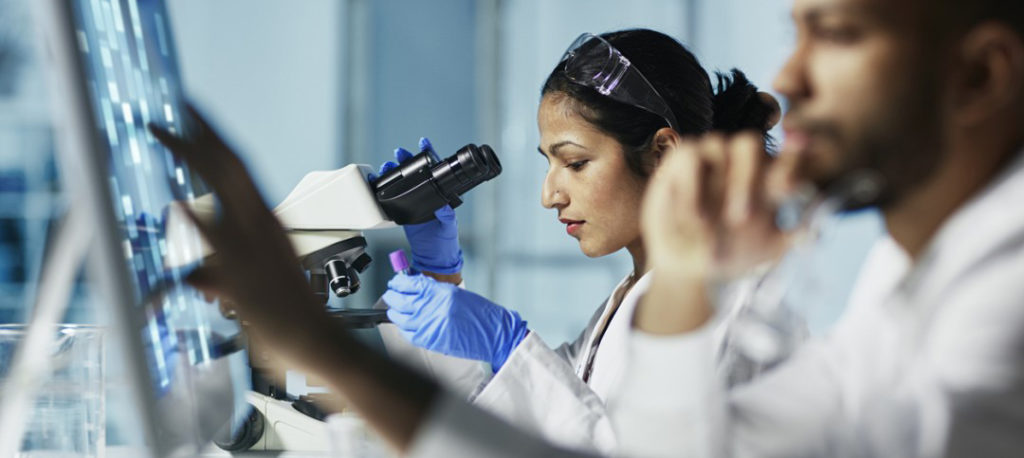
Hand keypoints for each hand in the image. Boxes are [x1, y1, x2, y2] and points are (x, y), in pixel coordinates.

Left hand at [150, 106, 443, 451]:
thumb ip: (218, 275)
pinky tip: (178, 204)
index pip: (238, 169)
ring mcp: (253, 245)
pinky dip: (197, 221)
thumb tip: (193, 276)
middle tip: (176, 108)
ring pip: (222, 188)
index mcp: (267, 222)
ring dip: (190, 156)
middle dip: (201, 135)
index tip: (193, 115)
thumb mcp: (250, 286)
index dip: (215, 140)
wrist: (316, 342)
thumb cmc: (291, 316)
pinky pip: (217, 242)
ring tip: (163, 131)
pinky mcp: (244, 273)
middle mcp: (261, 225)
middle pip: (229, 167)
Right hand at [373, 137, 462, 274]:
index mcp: (441, 195)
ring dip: (395, 172)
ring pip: (404, 182)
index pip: (436, 171)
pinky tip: (381, 181)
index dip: (430, 155)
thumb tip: (444, 207)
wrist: (433, 257)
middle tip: (399, 152)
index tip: (424, 144)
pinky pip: (394, 197)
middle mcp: (427, 195)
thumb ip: (447, 217)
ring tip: (388, 165)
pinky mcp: (403, 211)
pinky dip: (386, 188)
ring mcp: (414, 202)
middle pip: (416, 172)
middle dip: (407, 160)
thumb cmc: (445, 242)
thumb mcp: (449, 227)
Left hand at [383, 273, 527, 371]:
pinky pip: (408, 334)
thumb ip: (434, 291)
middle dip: (392, 296)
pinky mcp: (430, 341)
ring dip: (395, 312)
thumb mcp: (456, 294)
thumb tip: (414, 287)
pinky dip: (403, 328)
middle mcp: (433, 308)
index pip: (410, 284)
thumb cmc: (479, 313)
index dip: (398, 283)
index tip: (395, 282)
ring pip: (399, 318)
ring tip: (395, 310)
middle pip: (400, 300)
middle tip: (391, 294)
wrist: (494, 334)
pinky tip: (404, 324)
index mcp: (440, 293)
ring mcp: (430, 326)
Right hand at [636, 133, 799, 333]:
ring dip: (711, 186)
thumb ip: (792, 237)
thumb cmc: (732, 253)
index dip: (792, 159)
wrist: (690, 267)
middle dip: (747, 178)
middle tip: (742, 217)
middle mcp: (738, 163)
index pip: (785, 158)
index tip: (791, 182)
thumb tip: (815, 230)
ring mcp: (709, 160)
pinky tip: (693, 216)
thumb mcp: (767, 250)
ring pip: (719, 143)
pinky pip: (689, 155)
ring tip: (708, 223)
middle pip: (750, 144)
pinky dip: (691, 185)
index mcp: (766, 179)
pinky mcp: (680, 162)